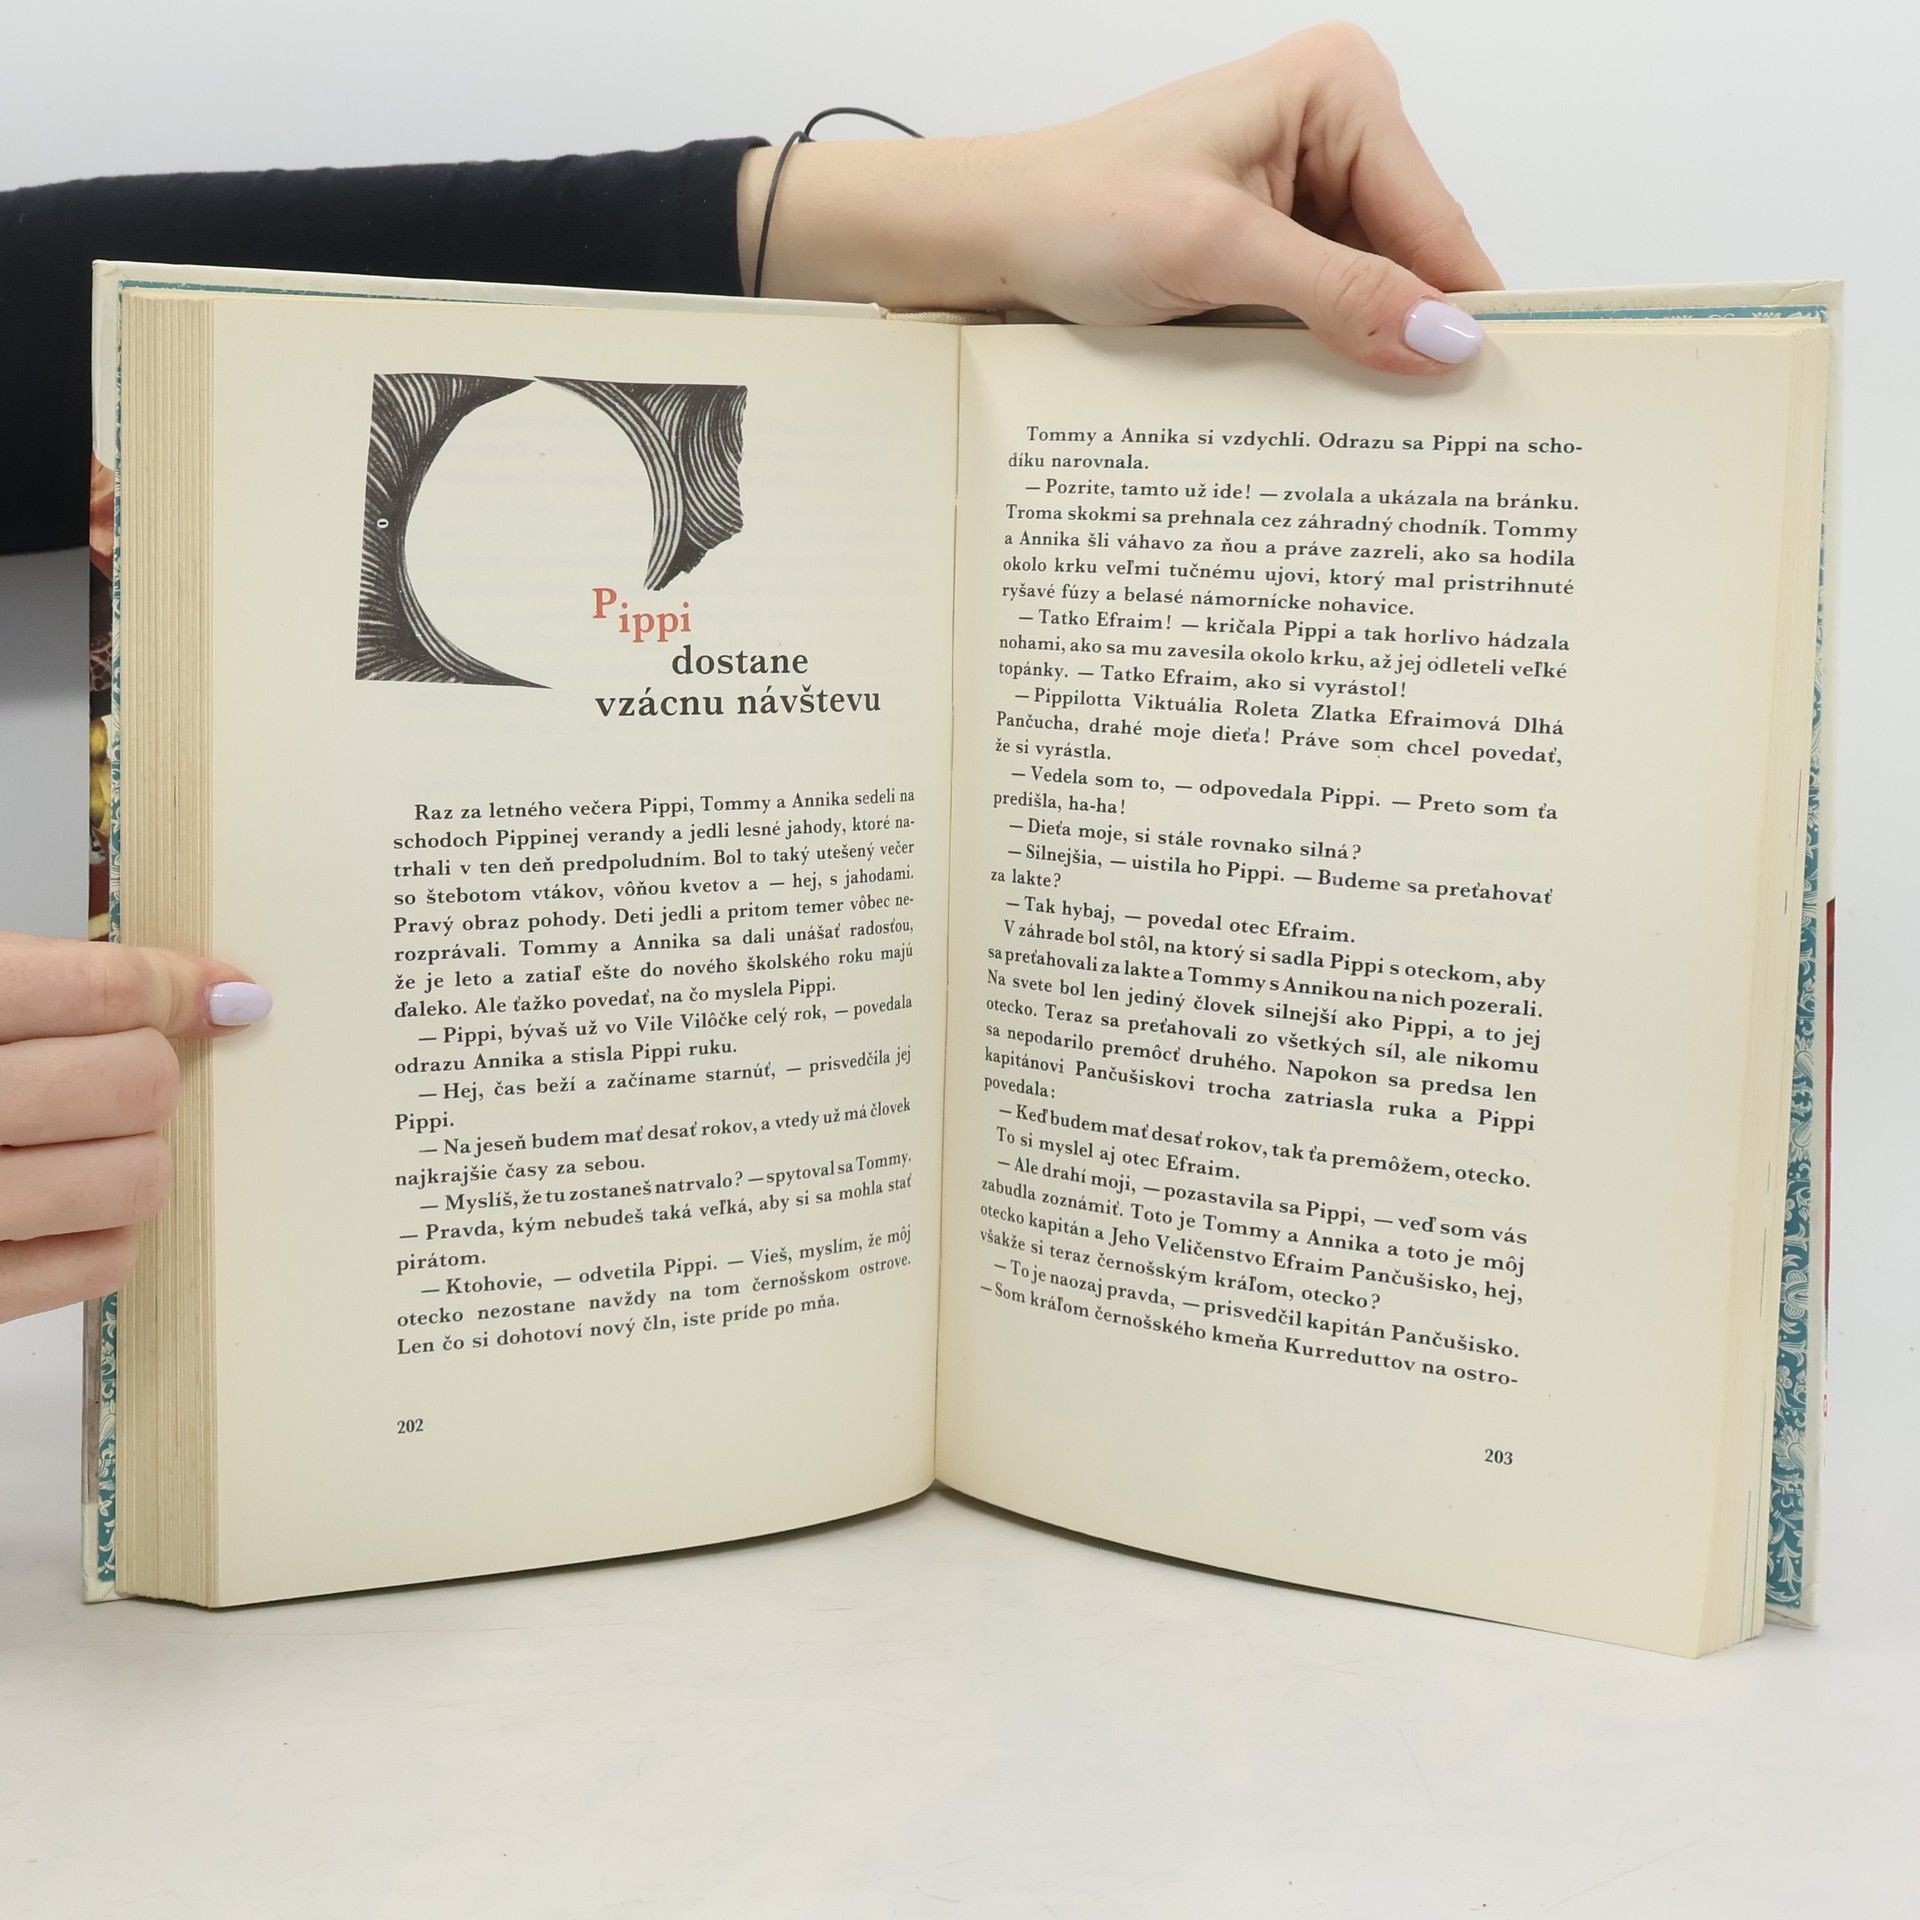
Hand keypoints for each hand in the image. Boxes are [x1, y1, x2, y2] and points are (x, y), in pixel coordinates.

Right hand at [0, 934, 269, 1323]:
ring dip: (127, 1158)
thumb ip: (56, 983)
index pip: (101, 991)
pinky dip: (101, 1233)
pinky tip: (54, 1208)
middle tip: (101, 1078)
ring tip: (71, 1146)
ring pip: (139, 1177)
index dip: (175, 988)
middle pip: (137, 1084)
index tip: (216, 997)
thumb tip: (215, 993)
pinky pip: (106, 1260)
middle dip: (139, 1076)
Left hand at [740, 24, 1498, 372]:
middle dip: (1407, 341)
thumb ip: (1339, 296)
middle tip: (1429, 442)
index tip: (1498, 403)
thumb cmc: (1076, 210)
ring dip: (1360, 357)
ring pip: (1373, 296)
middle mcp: (1336, 127)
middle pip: (1413, 262)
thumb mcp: (1217, 253)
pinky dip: (1321, 356)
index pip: (1438, 223)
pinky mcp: (1274, 240)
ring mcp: (1306, 186)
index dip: (1463, 318)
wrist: (991, 237)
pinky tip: (1313, 400)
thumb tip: (1444, 340)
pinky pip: (1327, 308)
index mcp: (1341, 90)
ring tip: (1364, 429)